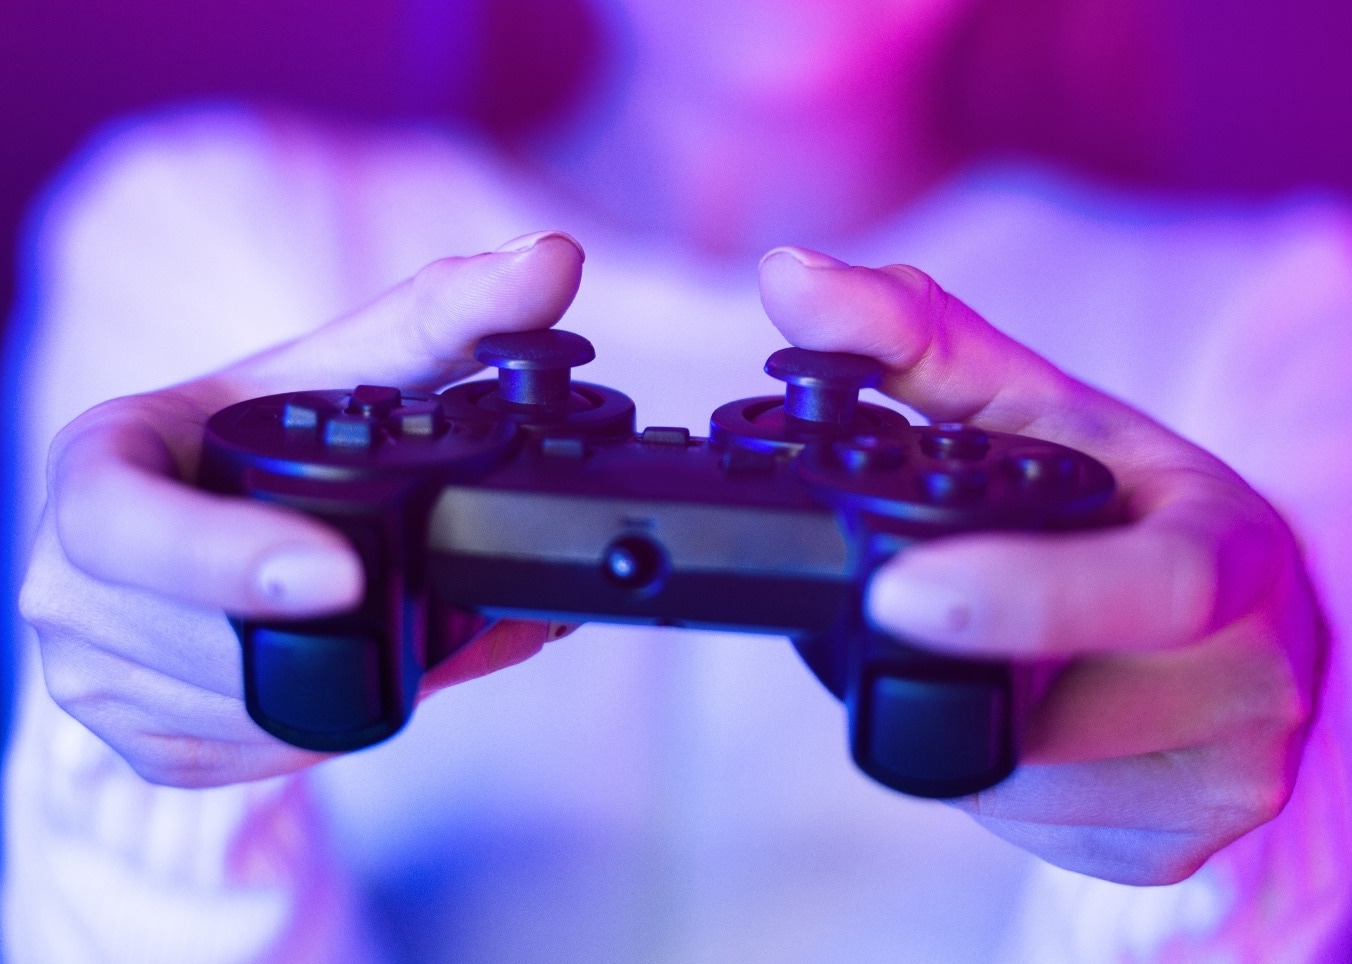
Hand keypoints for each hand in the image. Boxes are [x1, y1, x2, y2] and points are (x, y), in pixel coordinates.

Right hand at [19, 232, 585, 787]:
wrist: (204, 525)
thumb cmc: (252, 440)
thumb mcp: (331, 371)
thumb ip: (442, 316)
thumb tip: (552, 262)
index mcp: (91, 466)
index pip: (117, 523)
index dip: (224, 557)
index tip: (341, 576)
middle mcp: (62, 579)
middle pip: (194, 641)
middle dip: (325, 635)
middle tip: (447, 619)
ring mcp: (88, 675)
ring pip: (229, 713)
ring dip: (335, 688)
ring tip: (417, 643)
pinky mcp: (136, 745)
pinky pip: (238, 760)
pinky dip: (315, 732)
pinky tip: (356, 682)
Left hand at [759, 246, 1325, 884]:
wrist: (1229, 620)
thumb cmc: (1121, 502)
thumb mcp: (1033, 409)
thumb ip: (909, 339)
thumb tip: (789, 278)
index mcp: (1234, 554)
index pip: (1152, 591)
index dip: (1022, 599)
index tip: (896, 591)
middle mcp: (1255, 678)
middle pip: (1050, 709)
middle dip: (952, 663)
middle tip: (916, 608)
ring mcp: (1222, 780)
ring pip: (1020, 781)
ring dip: (958, 719)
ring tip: (982, 647)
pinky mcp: (1170, 851)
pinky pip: (1029, 828)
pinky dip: (989, 777)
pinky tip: (1012, 713)